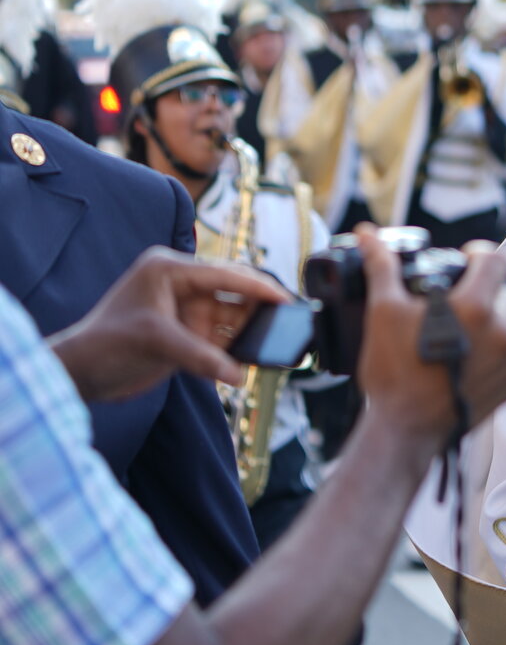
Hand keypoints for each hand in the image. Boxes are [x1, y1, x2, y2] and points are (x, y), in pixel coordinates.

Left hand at [48, 248, 284, 402]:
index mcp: (169, 269)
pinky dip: (235, 348)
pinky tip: (251, 358)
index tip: (286, 298)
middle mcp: (180, 285)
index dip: (259, 286)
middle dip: (258, 307)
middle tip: (287, 321)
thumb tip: (238, 375)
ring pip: (231, 316)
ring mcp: (184, 310)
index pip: (225, 273)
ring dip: (249, 330)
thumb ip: (202, 357)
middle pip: (233, 292)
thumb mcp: (157, 344)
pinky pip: (221, 337)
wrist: (78, 375)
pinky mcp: (186, 334)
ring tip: (273, 343)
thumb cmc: (105, 345)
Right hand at [352, 229, 505, 448]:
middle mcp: (504, 331)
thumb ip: (382, 267)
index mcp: (477, 308)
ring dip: (498, 316)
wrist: (403, 430)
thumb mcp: (382, 312)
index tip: (464, 259)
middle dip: (488, 287)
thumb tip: (367, 232)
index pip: (496, 260)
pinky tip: (472, 352)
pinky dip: (499, 348)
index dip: (479, 254)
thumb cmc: (391, 371)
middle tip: (460, 295)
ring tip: (467, 323)